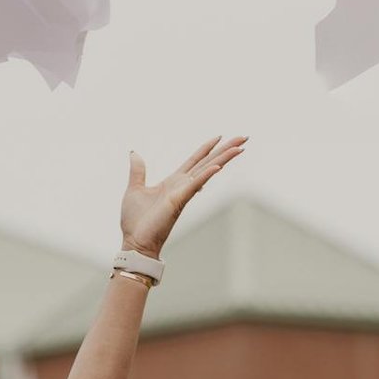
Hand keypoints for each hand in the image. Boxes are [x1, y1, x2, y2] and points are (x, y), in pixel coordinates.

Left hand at [120, 134, 245, 258]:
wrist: (135, 242)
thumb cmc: (135, 221)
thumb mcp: (134, 189)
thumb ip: (138, 171)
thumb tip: (134, 153)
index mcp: (173, 182)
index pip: (195, 161)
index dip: (207, 148)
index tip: (220, 137)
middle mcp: (182, 186)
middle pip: (208, 162)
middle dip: (225, 150)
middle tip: (243, 138)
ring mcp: (183, 193)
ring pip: (207, 171)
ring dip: (224, 158)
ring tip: (240, 147)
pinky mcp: (178, 201)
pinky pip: (195, 185)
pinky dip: (206, 175)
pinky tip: (218, 166)